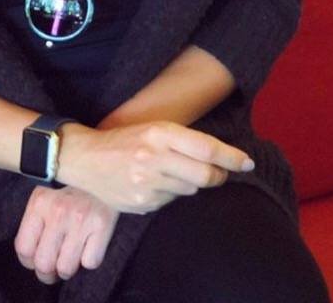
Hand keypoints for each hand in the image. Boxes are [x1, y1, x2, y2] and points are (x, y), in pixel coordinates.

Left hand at [13, 184, 118, 283]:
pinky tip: (89, 244)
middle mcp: (57, 209)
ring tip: (72, 255)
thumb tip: (29, 260)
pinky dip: (90, 259)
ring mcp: (80, 218)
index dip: (30, 261)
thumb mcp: (46, 201)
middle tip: (54, 267)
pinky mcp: (101, 225)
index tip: (37, 259)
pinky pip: (90, 263)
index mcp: (39, 202)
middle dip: (48, 273)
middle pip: (43, 263)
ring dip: (69, 268)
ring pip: (66, 269)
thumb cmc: (71, 196)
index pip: (23, 248)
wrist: (104, 177)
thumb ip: (35, 225)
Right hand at [64, 119, 253, 214]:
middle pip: (205, 175)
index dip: (231, 157)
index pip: (206, 147)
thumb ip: (182, 141)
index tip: (247, 162)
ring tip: (171, 173)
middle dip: (218, 176)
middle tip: (219, 174)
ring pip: (190, 189)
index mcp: (159, 133)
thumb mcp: (151, 129)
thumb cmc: (123, 140)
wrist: (85, 158)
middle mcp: (155, 157)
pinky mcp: (142, 203)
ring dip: (190, 184)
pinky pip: (171, 201)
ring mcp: (148, 182)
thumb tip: (218, 157)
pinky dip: (170, 193)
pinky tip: (153, 184)